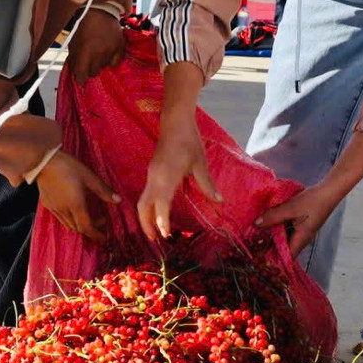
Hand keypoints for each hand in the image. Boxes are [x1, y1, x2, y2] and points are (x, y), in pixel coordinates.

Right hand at [36, 151, 118, 242]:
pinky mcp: (47, 204)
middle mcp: (64, 210)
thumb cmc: (67, 166)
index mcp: (75, 205)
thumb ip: (103, 190)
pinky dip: (70, 219)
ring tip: (89, 215)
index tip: (104, 238)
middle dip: (91, 229)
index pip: (87, 227)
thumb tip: (118, 200)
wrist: (42, 161)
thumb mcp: (88, 176)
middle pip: (78, 228)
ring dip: (80, 224)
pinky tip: (74, 209)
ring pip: (68, 224)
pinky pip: (60, 218)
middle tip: (102, 221)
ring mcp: (54, 208)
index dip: (96, 235)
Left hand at [66, 9, 123, 83]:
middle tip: (88, 62)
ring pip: (103, 67)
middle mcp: (99, 53)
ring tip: (97, 53)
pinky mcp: (120, 48)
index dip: (80, 78)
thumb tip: (76, 73)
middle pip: (93, 72)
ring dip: (99, 63)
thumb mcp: (74, 42)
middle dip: (89, 69)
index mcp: (85, 51)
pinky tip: (107, 54)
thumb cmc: (84, 26)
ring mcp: (111, 51)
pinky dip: (110, 61)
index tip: (80, 80)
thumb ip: (74, 59)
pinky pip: (115, 63)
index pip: (82, 74)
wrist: (100, 11)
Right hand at [137, 115, 221, 240]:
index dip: (161, 222)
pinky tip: (159, 211)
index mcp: (166, 178)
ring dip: (146, 217)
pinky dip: (149, 206)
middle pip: (143, 206)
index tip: (166, 235)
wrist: (175, 123)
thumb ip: (207, 184)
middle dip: (147, 224)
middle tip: (156, 240)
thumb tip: (220, 202)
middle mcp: (154, 179)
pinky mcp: (152, 172)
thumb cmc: (189, 142)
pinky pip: (146, 193)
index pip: (161, 205)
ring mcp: (151, 175)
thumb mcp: (200, 164)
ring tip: (155, 230)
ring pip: (143, 200)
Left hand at [256, 180, 346, 258]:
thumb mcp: (289, 208)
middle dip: (270, 247)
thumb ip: (273, 216)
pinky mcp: (302, 224)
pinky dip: (278, 228)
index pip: (286, 258)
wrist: (328, 191)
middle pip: (284, 249)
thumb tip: (256, 224)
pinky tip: (268, 222)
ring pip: (285, 239)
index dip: (273, 260)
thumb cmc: (312, 201)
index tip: (259, 257)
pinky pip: (287, 230)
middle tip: (253, 244)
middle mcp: (302, 239)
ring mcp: (302, 231)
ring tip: (257, 233)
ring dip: (273, 236)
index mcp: (301, 240)